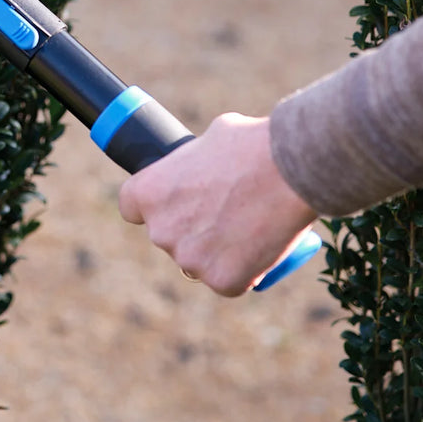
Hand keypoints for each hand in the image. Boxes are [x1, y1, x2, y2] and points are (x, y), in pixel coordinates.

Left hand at [118, 113, 318, 295]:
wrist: (289, 170)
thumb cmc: (250, 145)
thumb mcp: (208, 139)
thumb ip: (192, 160)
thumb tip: (201, 162)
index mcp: (146, 192)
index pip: (133, 209)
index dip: (158, 206)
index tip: (177, 202)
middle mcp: (160, 230)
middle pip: (169, 236)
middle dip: (192, 229)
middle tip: (225, 213)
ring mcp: (189, 259)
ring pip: (198, 262)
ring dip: (216, 254)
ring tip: (249, 228)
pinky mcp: (222, 281)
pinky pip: (228, 282)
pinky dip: (243, 273)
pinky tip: (259, 251)